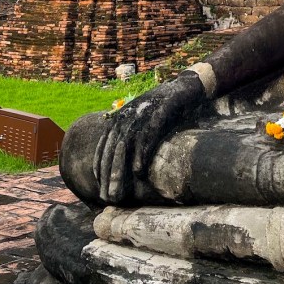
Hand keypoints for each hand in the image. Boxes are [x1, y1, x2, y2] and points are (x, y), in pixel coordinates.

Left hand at [60, 72, 205, 206]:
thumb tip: (126, 160)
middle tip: (107, 196)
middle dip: (108, 173)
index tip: (98, 184)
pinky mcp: (160, 111)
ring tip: (118, 190)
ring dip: (120, 168)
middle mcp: (129, 113)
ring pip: (126, 144)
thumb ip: (133, 134)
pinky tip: (139, 170)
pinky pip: (148, 135)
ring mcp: (144, 112)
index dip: (100, 164)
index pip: (104, 143)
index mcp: (122, 115)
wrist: (185, 87)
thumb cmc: (165, 109)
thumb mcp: (144, 120)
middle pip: (113, 147)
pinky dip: (141, 153)